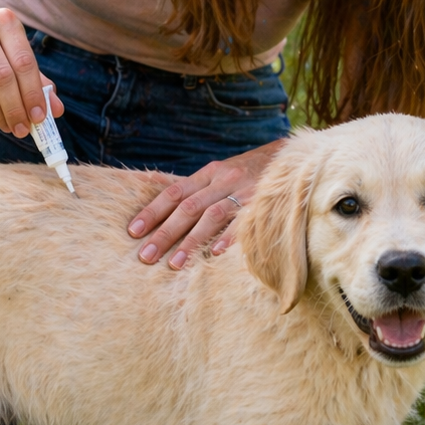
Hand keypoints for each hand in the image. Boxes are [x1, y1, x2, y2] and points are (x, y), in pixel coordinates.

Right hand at [0, 6, 63, 135]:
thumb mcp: (14, 55)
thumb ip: (37, 80)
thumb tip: (56, 110)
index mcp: (5, 21)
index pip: (24, 62)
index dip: (33, 93)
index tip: (39, 117)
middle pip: (3, 77)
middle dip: (16, 109)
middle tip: (23, 128)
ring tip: (8, 126)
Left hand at [127, 140, 285, 269]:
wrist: (291, 159)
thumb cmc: (246, 172)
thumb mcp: (217, 172)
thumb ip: (190, 185)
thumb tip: (148, 183)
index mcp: (208, 174)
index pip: (174, 193)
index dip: (152, 212)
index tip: (134, 232)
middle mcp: (222, 180)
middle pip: (188, 208)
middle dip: (164, 233)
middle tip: (146, 256)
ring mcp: (243, 191)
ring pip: (211, 216)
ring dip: (191, 242)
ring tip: (175, 264)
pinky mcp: (263, 203)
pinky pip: (243, 222)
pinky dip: (228, 237)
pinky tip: (214, 254)